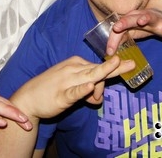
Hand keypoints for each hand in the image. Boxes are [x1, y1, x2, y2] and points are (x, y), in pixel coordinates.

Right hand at [12, 56, 132, 118]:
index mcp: (76, 63)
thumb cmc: (51, 89)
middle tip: (133, 64)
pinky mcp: (61, 95)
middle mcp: (72, 69)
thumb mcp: (71, 85)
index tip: (123, 71)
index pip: (98, 68)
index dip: (109, 76)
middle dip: (115, 67)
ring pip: (90, 78)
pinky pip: (74, 92)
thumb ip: (86, 89)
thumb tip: (98, 95)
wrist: (28, 98)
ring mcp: (66, 81)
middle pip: (98, 70)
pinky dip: (82, 89)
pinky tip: (90, 87)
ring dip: (102, 77)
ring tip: (111, 73)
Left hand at [106, 8, 161, 53]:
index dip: (113, 40)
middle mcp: (141, 17)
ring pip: (149, 17)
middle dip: (124, 22)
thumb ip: (121, 37)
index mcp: (131, 20)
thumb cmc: (145, 22)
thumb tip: (109, 51)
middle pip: (131, 19)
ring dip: (145, 18)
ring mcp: (155, 18)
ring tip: (141, 21)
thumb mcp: (132, 29)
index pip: (120, 29)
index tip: (109, 52)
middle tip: (116, 27)